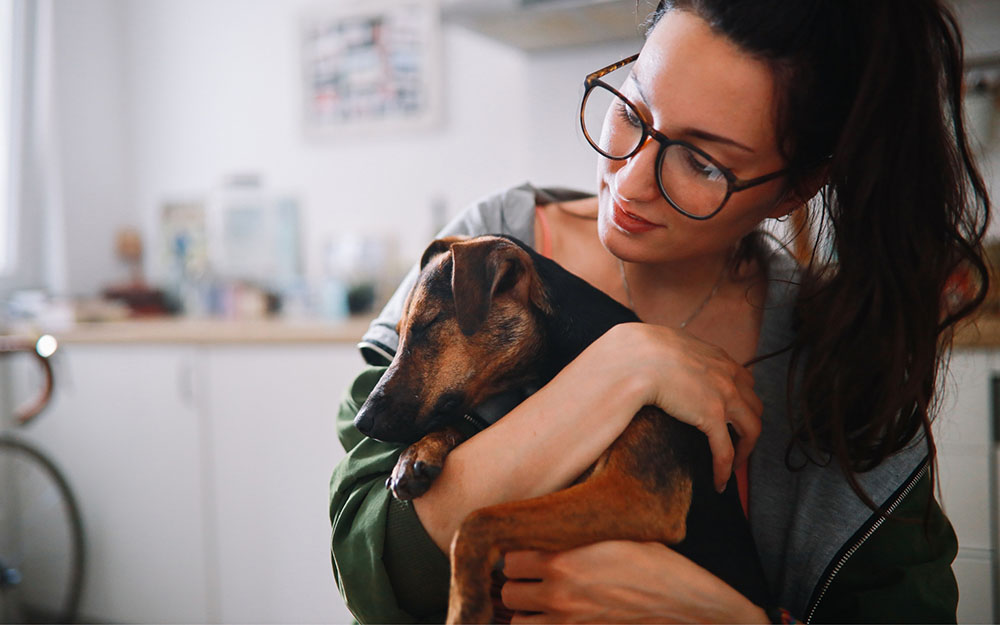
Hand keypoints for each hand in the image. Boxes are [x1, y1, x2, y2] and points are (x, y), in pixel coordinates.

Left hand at [501, 541, 768, 623]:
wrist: (685, 607)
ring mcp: (567, 621)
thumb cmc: (656, 567)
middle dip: (519, 585)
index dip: (520, 557)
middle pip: (508, 591)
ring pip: (517, 620)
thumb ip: (577, 535)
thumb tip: (552, 523)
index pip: (511, 558)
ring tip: (543, 603)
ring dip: (526, 611)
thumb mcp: (615, 536)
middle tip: (535, 580)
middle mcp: (559, 592)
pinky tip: (556, 618)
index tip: (532, 556)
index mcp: (564, 558)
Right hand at [582, 323, 762, 490]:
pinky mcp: (712, 417)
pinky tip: (718, 482)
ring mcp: (724, 396)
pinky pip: (725, 451)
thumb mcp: (664, 343)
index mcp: (716, 357)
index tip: (732, 415)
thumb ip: (672, 352)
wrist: (638, 356)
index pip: (742, 380)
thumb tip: (655, 357)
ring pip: (752, 429)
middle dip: (748, 426)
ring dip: (746, 449)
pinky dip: (724, 469)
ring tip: (734, 465)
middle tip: (737, 441)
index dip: (741, 400)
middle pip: (754, 405)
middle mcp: (728, 375)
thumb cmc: (641, 347)